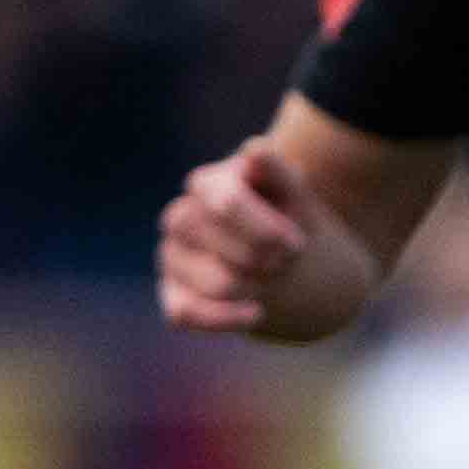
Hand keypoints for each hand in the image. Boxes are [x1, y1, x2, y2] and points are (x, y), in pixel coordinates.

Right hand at [156, 132, 328, 334]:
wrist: (278, 254)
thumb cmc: (285, 216)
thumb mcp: (295, 192)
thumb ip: (279, 171)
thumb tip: (254, 150)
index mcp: (205, 184)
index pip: (228, 203)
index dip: (268, 230)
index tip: (297, 243)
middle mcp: (178, 218)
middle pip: (231, 251)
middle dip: (271, 262)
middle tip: (285, 260)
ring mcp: (170, 258)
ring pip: (220, 285)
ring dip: (259, 288)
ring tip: (270, 277)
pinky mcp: (171, 294)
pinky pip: (186, 315)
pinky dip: (227, 319)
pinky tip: (257, 312)